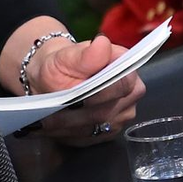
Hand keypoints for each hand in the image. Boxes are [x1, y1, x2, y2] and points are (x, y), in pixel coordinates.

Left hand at [27, 34, 144, 144]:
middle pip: (109, 110)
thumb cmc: (62, 64)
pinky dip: (72, 133)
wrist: (54, 79)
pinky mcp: (111, 131)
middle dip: (80, 111)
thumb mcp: (66, 56)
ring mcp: (122, 114)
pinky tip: (57, 124)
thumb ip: (85, 54)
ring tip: (51, 116)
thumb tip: (102, 44)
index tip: (74, 91)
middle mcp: (131, 93)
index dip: (99, 89)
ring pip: (99, 126)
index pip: (124, 84)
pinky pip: (92, 137)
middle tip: (55, 106)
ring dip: (72, 124)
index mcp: (127, 67)